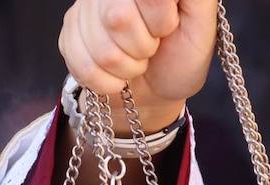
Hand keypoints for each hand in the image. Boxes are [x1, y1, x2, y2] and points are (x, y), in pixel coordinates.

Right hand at [59, 0, 217, 127]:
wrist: (154, 91)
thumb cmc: (180, 56)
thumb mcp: (201, 24)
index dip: (160, 21)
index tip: (166, 28)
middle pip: (117, 19)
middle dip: (143, 47)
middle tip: (151, 46)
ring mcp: (83, 8)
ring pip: (101, 49)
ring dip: (126, 67)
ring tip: (136, 60)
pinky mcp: (68, 34)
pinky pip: (84, 66)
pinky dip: (108, 81)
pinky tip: (118, 74)